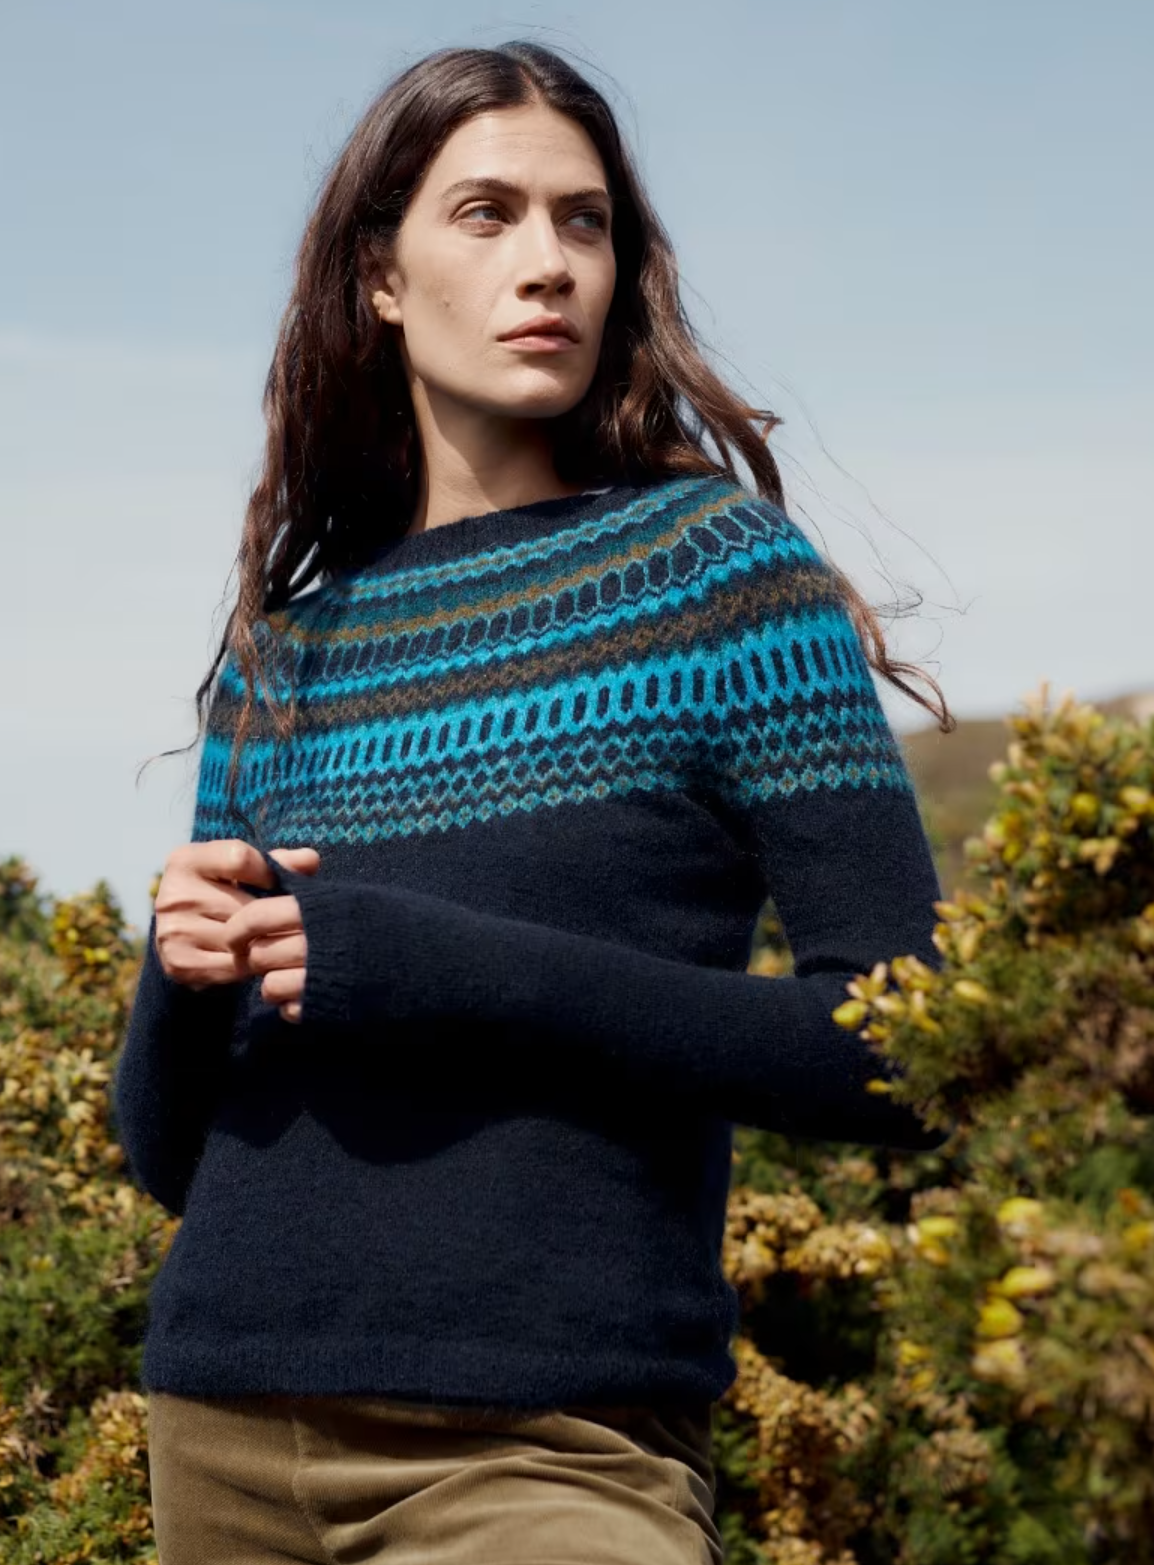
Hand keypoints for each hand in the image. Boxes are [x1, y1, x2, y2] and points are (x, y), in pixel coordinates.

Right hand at [153, 841, 319, 1020]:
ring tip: (276, 939)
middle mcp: (174, 894)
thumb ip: (277, 861)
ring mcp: (174, 931)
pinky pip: (234, 967)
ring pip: (243, 940)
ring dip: (266, 943)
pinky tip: (259, 958)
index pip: (240, 859)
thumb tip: (310, 860)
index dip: (269, 872)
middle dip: (272, 916)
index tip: (277, 884)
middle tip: (288, 921)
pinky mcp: (179, 963)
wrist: (184, 932)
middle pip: (246, 907)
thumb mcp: (243, 869)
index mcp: (186, 860)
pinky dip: (252, 965)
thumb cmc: (224, 891)